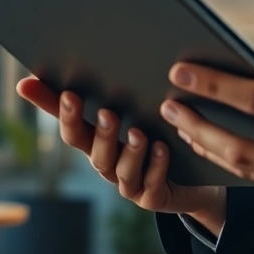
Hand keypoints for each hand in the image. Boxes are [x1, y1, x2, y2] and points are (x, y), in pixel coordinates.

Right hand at [16, 78, 226, 234]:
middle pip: (92, 151)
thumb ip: (116, 89)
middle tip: (108, 113)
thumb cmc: (158, 136)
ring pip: (122, 171)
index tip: (61, 91)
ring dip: (129, 151)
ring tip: (139, 134)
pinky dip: (156, 167)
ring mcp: (130, 183)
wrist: (194, 179)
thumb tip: (93, 56)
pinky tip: (162, 149)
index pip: (71, 125)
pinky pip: (151, 185)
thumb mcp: (139, 111)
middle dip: (100, 133)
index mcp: (98, 140)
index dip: (59, 111)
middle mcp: (109, 163)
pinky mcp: (152, 197)